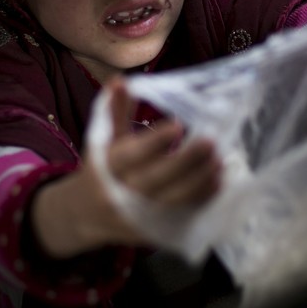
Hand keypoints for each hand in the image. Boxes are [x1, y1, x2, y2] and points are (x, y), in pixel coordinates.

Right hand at [31, 79, 220, 257]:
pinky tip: (218, 182)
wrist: (86, 215)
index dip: (155, 142)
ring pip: (173, 200)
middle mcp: (125, 192)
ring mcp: (141, 214)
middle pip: (157, 179)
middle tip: (212, 142)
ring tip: (220, 162)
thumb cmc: (102, 168)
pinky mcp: (156, 227)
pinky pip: (183, 215)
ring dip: (200, 181)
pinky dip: (202, 199)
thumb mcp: (103, 139)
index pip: (132, 154)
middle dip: (186, 162)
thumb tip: (121, 80)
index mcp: (110, 166)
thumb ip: (114, 111)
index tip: (178, 125)